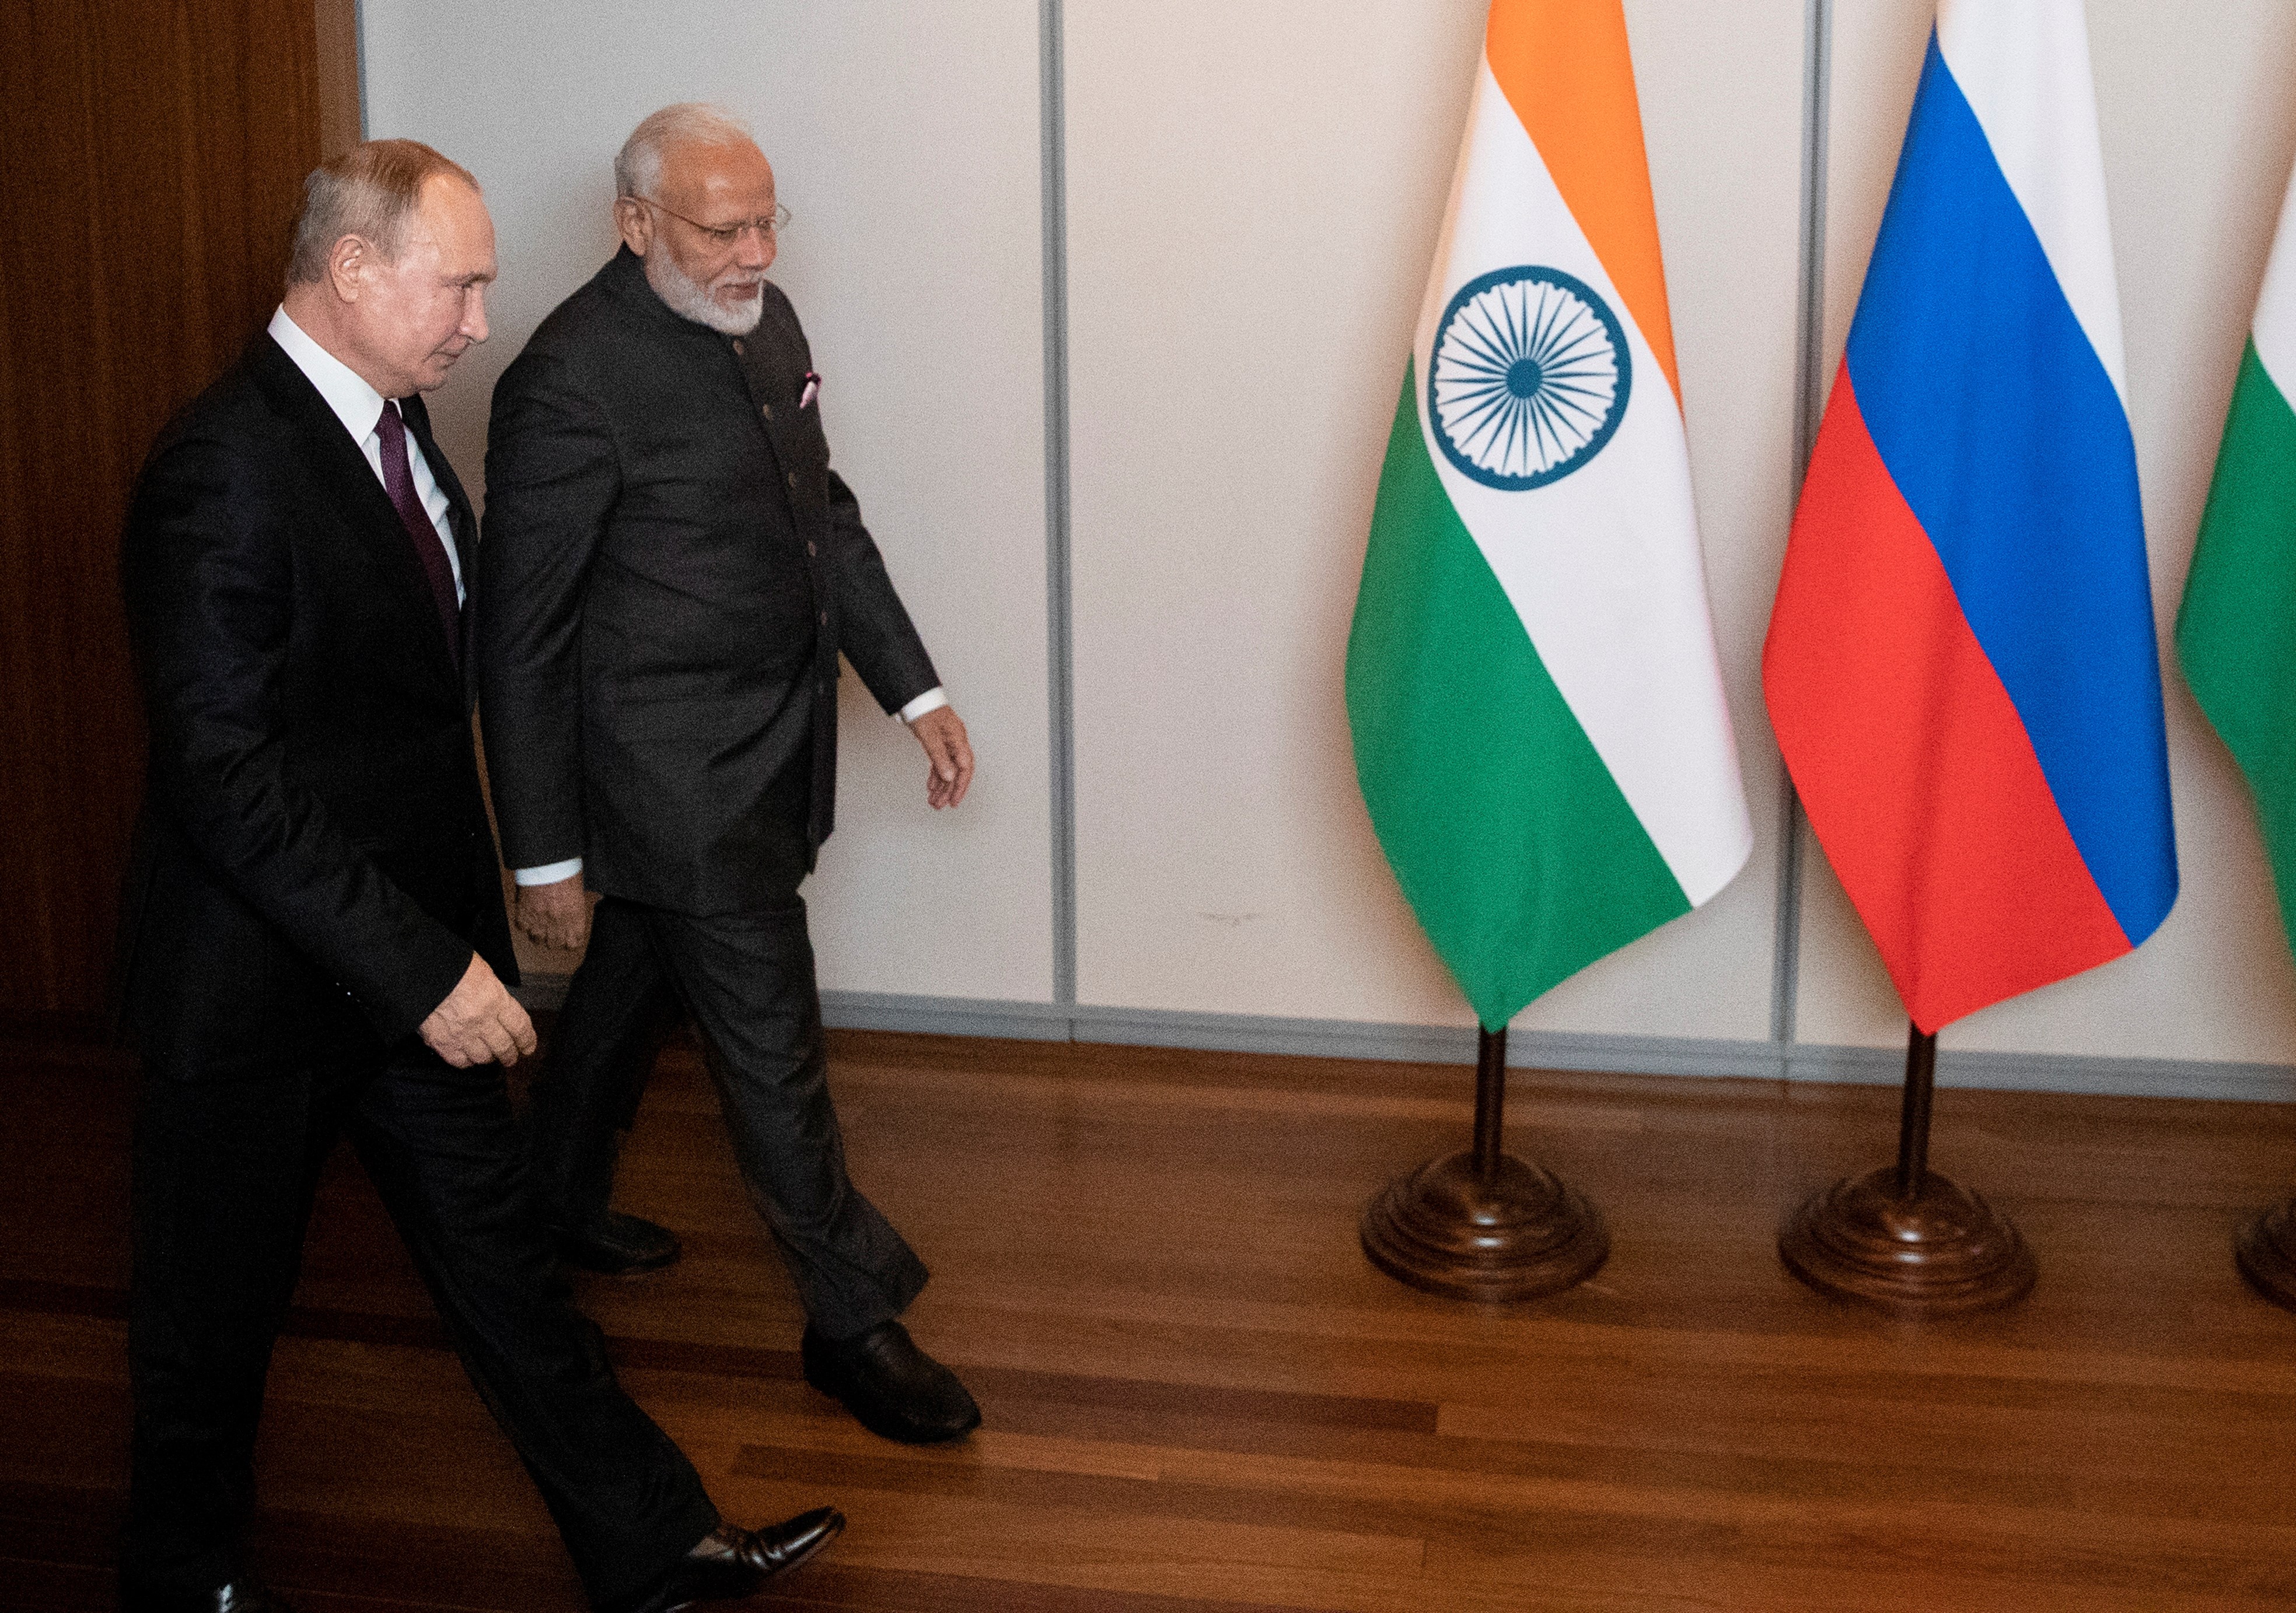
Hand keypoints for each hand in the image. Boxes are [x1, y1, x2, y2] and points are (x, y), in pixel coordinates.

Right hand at [418, 952, 537, 1067]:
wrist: (416, 971)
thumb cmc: (450, 965)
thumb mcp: (483, 973)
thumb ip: (495, 994)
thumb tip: (502, 1009)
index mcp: (495, 999)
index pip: (520, 1027)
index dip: (527, 1040)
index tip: (528, 1046)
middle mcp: (482, 1020)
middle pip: (504, 1047)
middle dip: (510, 1055)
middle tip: (511, 1057)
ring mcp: (461, 1034)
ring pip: (484, 1057)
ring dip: (490, 1058)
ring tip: (491, 1057)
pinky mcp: (441, 1042)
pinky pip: (460, 1061)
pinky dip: (467, 1061)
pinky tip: (469, 1057)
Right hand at [514, 872, 591, 949]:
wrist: (546, 862)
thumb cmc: (566, 871)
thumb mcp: (579, 891)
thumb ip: (578, 908)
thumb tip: (585, 909)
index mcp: (575, 918)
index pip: (573, 944)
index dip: (570, 940)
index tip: (568, 937)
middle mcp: (557, 923)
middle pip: (554, 944)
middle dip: (553, 939)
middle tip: (552, 930)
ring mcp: (539, 920)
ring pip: (537, 940)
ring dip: (538, 933)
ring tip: (539, 924)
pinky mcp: (523, 914)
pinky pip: (522, 928)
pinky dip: (524, 923)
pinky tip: (528, 916)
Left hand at [909, 704, 973, 808]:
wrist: (914, 696)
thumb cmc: (924, 709)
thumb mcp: (930, 735)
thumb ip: (940, 757)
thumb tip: (949, 777)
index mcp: (958, 739)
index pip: (965, 768)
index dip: (960, 787)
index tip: (954, 801)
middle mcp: (955, 742)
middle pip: (956, 772)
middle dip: (949, 791)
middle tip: (940, 805)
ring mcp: (947, 743)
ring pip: (947, 769)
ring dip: (941, 786)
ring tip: (934, 800)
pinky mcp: (938, 743)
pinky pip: (940, 763)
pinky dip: (936, 775)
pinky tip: (931, 786)